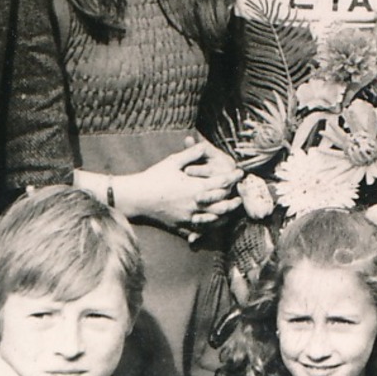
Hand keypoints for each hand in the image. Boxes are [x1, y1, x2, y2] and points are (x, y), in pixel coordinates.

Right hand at [117, 137, 239, 234]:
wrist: (136, 197)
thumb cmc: (154, 177)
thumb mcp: (173, 161)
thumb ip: (192, 153)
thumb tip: (205, 144)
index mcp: (195, 188)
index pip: (222, 183)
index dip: (233, 177)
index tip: (240, 172)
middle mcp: (195, 205)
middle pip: (223, 204)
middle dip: (234, 198)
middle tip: (240, 194)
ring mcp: (189, 218)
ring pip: (215, 220)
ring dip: (226, 214)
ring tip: (231, 209)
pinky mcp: (181, 226)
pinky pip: (200, 230)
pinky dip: (211, 227)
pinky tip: (215, 223)